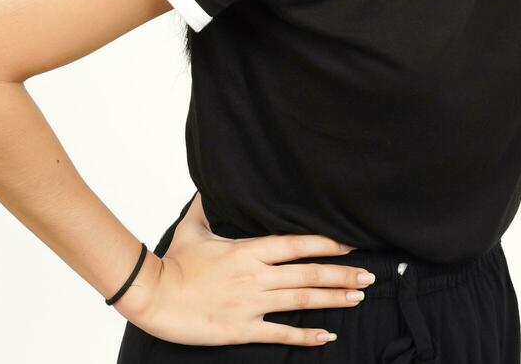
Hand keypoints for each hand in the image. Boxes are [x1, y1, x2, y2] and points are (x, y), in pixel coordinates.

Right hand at [116, 191, 371, 347]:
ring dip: (333, 299)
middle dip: (342, 275)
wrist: (151, 296)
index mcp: (248, 250)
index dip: (327, 244)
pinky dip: (306, 334)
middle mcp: (256, 276)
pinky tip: (326, 336)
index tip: (351, 244)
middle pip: (309, 273)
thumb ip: (207, 206)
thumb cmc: (172, 263)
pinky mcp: (242, 328)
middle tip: (369, 277)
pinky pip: (280, 332)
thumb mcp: (192, 228)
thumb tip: (210, 185)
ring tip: (358, 298)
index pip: (297, 244)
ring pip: (301, 299)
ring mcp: (251, 303)